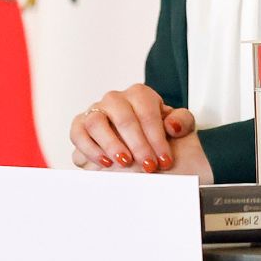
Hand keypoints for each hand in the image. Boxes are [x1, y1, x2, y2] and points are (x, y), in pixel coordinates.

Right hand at [70, 84, 210, 180]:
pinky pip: (78, 134)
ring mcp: (95, 111)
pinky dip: (90, 149)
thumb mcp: (177, 128)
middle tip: (148, 166)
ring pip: (97, 122)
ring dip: (111, 144)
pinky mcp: (79, 126)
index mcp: (140, 95)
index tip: (164, 159)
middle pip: (124, 118)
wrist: (136, 148)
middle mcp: (115, 99)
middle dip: (138, 145)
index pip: (148, 113)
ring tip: (125, 162)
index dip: (157, 138)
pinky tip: (106, 162)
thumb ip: (182, 122)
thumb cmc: (156, 136)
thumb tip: (172, 125)